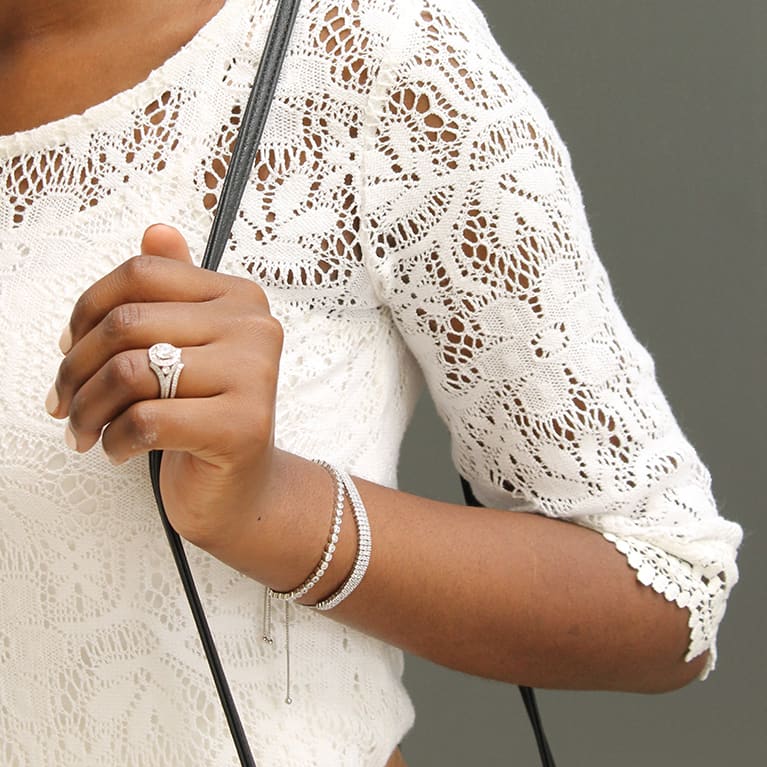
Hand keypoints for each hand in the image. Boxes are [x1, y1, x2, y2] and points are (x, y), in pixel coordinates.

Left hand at [46, 224, 283, 557]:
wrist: (241, 488)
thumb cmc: (204, 417)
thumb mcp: (186, 349)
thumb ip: (174, 291)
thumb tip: (157, 231)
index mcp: (240, 298)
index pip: (142, 274)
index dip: (87, 310)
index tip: (69, 349)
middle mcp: (254, 328)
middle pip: (129, 323)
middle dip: (76, 369)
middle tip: (62, 402)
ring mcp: (255, 375)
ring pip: (131, 372)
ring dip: (87, 409)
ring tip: (82, 431)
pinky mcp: (244, 426)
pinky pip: (147, 420)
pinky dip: (114, 440)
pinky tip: (115, 450)